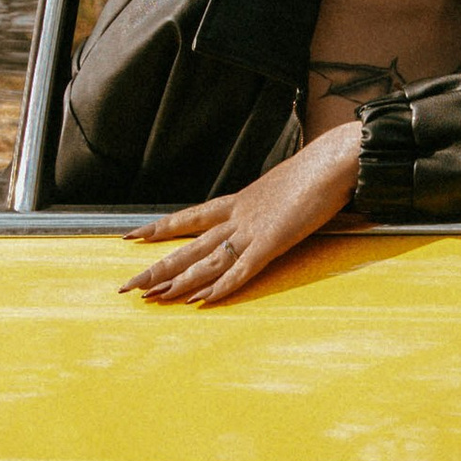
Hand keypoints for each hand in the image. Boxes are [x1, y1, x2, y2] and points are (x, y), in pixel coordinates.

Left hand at [121, 124, 364, 305]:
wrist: (332, 160)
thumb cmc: (314, 172)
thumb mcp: (281, 189)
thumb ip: (268, 203)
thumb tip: (268, 209)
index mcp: (238, 202)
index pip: (188, 218)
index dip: (159, 229)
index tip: (132, 237)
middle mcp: (237, 217)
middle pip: (187, 246)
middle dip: (156, 268)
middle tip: (128, 286)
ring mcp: (252, 230)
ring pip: (206, 261)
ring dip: (180, 282)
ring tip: (154, 298)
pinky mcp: (273, 243)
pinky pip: (242, 270)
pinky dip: (222, 287)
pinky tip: (203, 300)